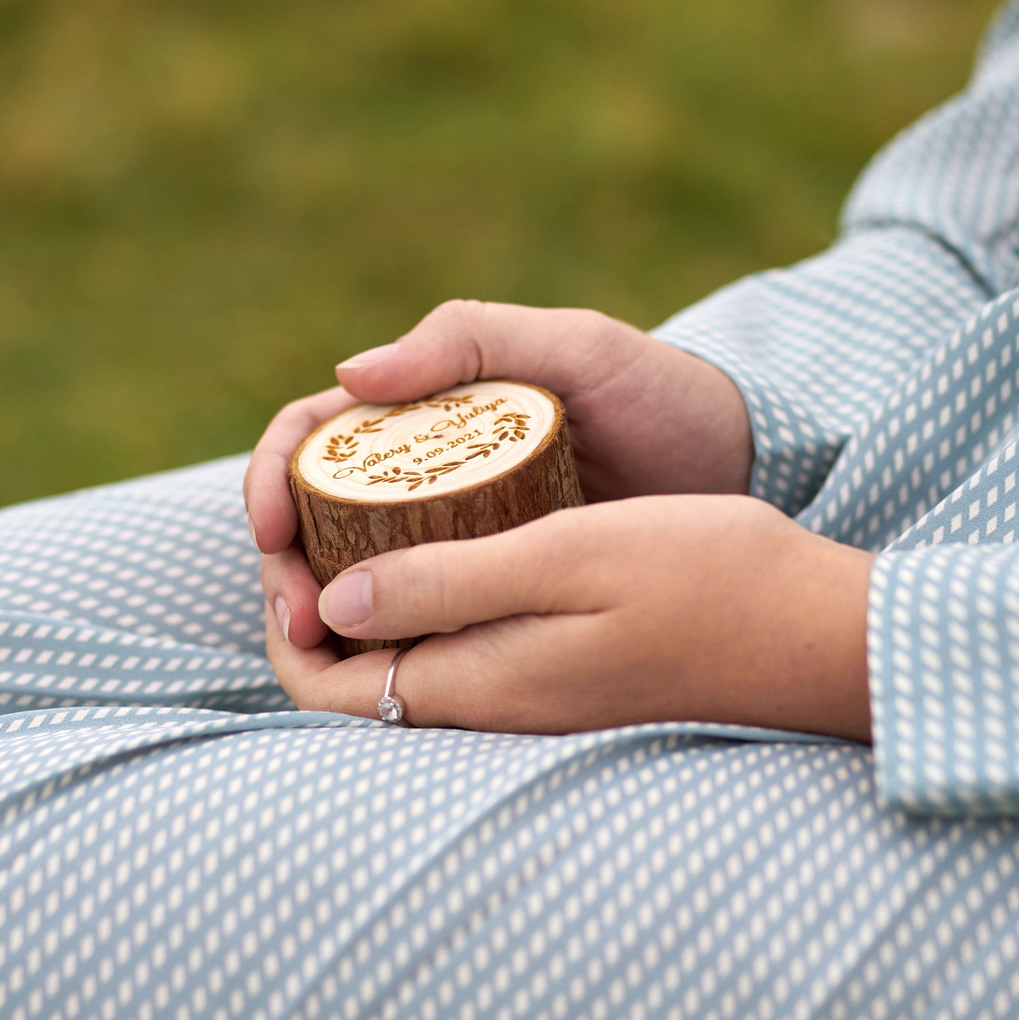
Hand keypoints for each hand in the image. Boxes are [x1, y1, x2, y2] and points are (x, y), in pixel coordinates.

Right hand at [247, 300, 751, 649]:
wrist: (747, 470)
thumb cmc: (661, 395)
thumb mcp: (575, 347)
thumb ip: (472, 339)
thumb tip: (351, 374)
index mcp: (425, 413)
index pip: (311, 441)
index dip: (271, 482)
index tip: (272, 532)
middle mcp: (425, 482)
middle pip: (312, 524)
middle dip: (283, 570)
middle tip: (294, 621)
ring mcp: (455, 545)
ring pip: (353, 585)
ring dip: (320, 621)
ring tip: (321, 658)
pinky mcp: (492, 599)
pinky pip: (419, 630)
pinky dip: (383, 654)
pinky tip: (379, 680)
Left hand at [262, 495, 873, 738]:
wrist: (819, 630)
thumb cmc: (707, 580)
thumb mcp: (568, 557)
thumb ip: (448, 585)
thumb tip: (334, 602)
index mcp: (474, 684)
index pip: (321, 682)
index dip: (282, 612)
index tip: (286, 530)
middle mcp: (488, 705)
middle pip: (351, 671)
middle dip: (312, 593)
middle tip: (315, 502)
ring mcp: (525, 695)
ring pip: (402, 653)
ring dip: (366, 585)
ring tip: (366, 496)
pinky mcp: (560, 674)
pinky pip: (458, 640)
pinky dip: (426, 586)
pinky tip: (446, 520)